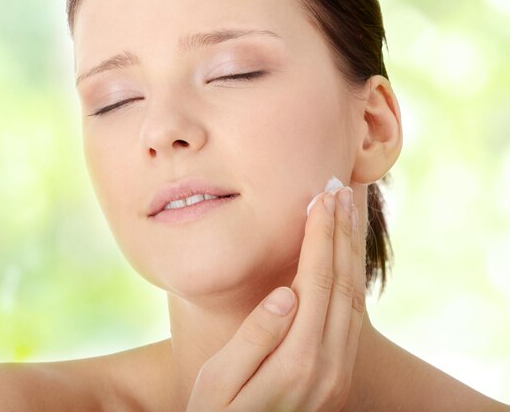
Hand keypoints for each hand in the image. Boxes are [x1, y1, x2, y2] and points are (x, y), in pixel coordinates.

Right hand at [186, 180, 364, 411]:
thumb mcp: (219, 381)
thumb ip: (255, 339)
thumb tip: (287, 293)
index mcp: (298, 361)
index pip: (316, 282)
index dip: (320, 236)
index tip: (321, 198)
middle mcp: (328, 366)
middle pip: (342, 285)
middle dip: (342, 233)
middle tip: (340, 190)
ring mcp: (338, 373)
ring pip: (353, 299)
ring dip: (351, 252)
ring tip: (347, 213)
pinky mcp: (337, 375)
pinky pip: (352, 317)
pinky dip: (352, 279)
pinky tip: (344, 258)